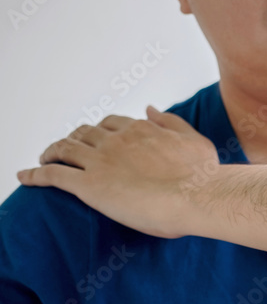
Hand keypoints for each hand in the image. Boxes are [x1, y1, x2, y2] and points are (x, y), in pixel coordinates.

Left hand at [17, 107, 219, 238]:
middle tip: (69, 149)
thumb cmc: (204, 175)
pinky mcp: (89, 185)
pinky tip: (26, 176)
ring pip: (64, 148)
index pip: (112, 124)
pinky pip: (53, 174)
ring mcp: (100, 161)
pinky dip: (35, 173)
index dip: (101, 131)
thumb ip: (170, 122)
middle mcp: (116, 141)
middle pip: (84, 133)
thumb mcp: (194, 139)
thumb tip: (150, 107)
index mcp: (141, 130)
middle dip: (74, 138)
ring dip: (52, 152)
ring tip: (45, 158)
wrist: (200, 196)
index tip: (98, 139)